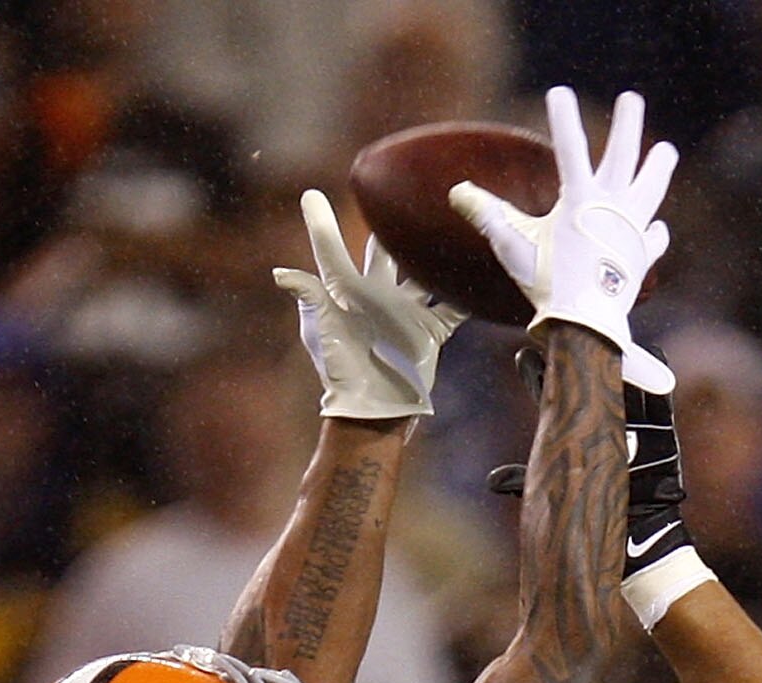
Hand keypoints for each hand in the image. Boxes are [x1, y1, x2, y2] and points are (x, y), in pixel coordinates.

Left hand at [274, 189, 461, 423]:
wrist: (373, 408)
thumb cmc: (340, 370)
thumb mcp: (320, 330)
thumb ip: (307, 297)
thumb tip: (282, 274)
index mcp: (345, 290)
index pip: (331, 249)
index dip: (321, 224)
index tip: (310, 195)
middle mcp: (377, 294)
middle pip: (385, 252)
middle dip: (389, 229)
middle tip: (398, 199)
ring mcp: (405, 311)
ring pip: (421, 274)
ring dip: (432, 256)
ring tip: (445, 227)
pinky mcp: (430, 330)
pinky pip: (452, 308)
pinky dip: (465, 295)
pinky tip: (478, 273)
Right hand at [452, 86, 675, 358]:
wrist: (586, 326)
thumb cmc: (548, 285)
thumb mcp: (513, 247)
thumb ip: (488, 215)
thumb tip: (458, 193)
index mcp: (580, 201)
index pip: (570, 148)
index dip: (564, 119)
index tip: (559, 92)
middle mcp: (612, 207)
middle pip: (623, 154)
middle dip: (627, 124)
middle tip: (631, 98)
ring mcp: (632, 229)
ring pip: (651, 188)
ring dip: (658, 166)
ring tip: (667, 150)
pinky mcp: (642, 254)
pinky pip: (654, 237)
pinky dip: (654, 231)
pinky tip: (655, 227)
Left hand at [488, 346, 695, 597]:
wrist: (639, 537)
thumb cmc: (596, 513)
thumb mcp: (558, 494)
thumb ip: (525, 484)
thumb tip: (490, 480)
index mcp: (578, 431)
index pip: (555, 394)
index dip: (540, 374)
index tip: (523, 353)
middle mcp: (607, 421)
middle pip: (591, 380)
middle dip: (581, 355)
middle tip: (563, 331)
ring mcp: (636, 427)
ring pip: (626, 384)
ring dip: (620, 359)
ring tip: (608, 335)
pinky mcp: (662, 438)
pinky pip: (661, 406)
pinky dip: (659, 383)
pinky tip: (655, 354)